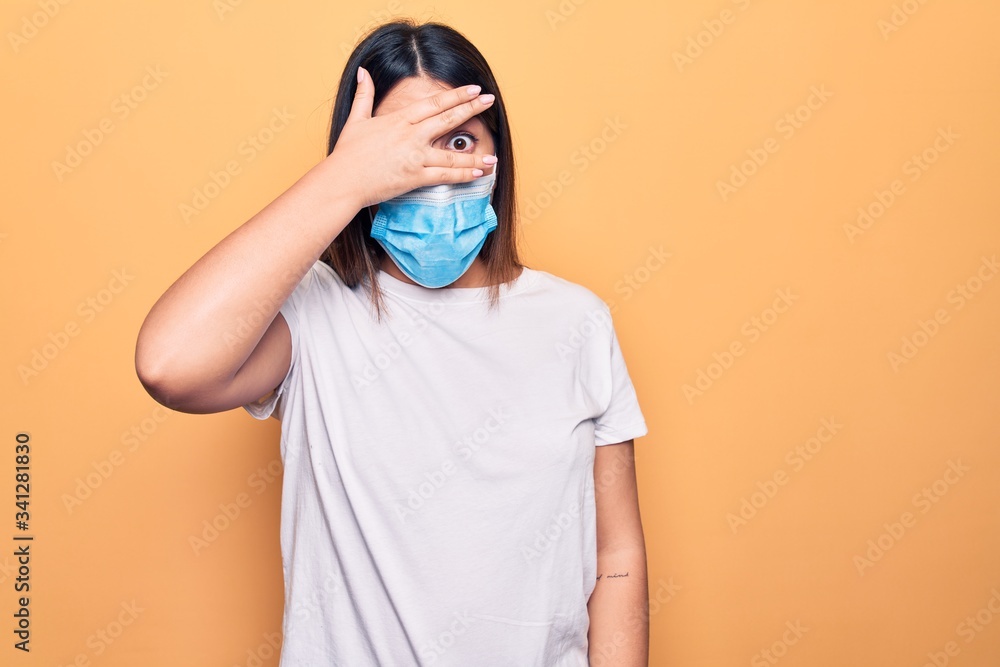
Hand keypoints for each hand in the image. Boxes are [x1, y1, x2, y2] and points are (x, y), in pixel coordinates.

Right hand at [326, 66, 498, 209]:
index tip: (473, 90)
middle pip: (447, 119)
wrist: (341, 181)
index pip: (434, 103)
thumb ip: (364, 95)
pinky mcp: (415, 177)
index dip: (456, 95)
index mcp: (399, 119)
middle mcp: (410, 135)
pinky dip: (464, 175)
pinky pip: (445, 176)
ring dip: (475, 155)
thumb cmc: (347, 153)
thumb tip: (363, 72)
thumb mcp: (356, 119)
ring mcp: (414, 157)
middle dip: (471, 109)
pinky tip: (479, 174)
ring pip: (451, 153)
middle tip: (490, 100)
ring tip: (493, 156)